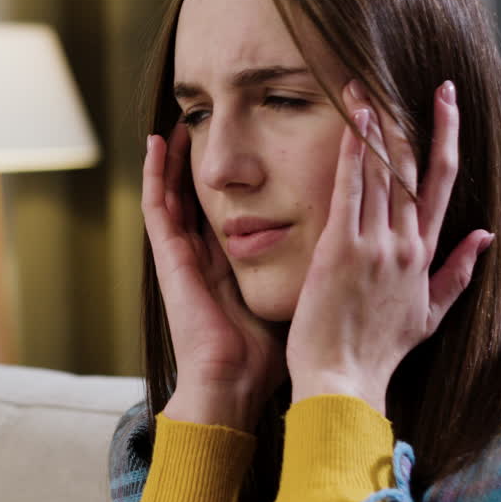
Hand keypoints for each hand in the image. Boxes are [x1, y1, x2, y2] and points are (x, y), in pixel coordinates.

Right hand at [142, 122, 286, 430]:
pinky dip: (154, 174)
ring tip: (179, 120)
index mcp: (228, 263)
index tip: (252, 146)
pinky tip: (156, 145)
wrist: (232, 381)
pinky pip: (156, 206)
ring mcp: (180, 253)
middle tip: (210, 121)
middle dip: (203, 160)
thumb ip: (307, 271)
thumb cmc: (265, 352)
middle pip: (198, 195)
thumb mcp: (290, 297)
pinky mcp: (166, 256)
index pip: (230, 209)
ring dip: (174, 157)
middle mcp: (202, 253)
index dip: (234, 179)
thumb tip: (346, 250)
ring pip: (173, 192)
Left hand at [287, 80, 493, 413]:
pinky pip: (349, 189)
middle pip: (413, 168)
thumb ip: (459, 270)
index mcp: (425, 254)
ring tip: (366, 86)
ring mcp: (376, 244)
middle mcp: (405, 243)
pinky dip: (352, 153)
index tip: (445, 101)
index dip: (445, 137)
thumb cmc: (380, 349)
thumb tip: (485, 235)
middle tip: (414, 80)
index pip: (442, 182)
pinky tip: (352, 121)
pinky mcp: (342, 249)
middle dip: (413, 120)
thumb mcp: (432, 313)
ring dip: (376, 125)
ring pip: (382, 172)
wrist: (345, 378)